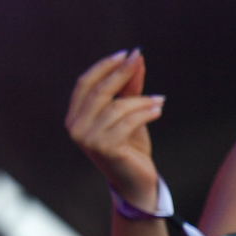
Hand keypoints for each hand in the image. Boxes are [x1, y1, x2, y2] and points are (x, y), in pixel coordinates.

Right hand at [65, 48, 165, 209]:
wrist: (136, 181)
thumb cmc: (130, 145)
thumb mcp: (129, 113)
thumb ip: (129, 88)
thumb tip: (136, 59)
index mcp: (75, 117)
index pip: (84, 84)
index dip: (104, 66)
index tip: (127, 54)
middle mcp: (76, 128)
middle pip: (99, 92)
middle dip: (121, 73)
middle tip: (140, 59)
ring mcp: (88, 140)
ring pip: (117, 107)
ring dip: (141, 99)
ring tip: (160, 99)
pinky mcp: (105, 149)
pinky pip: (128, 122)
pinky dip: (145, 113)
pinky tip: (158, 110)